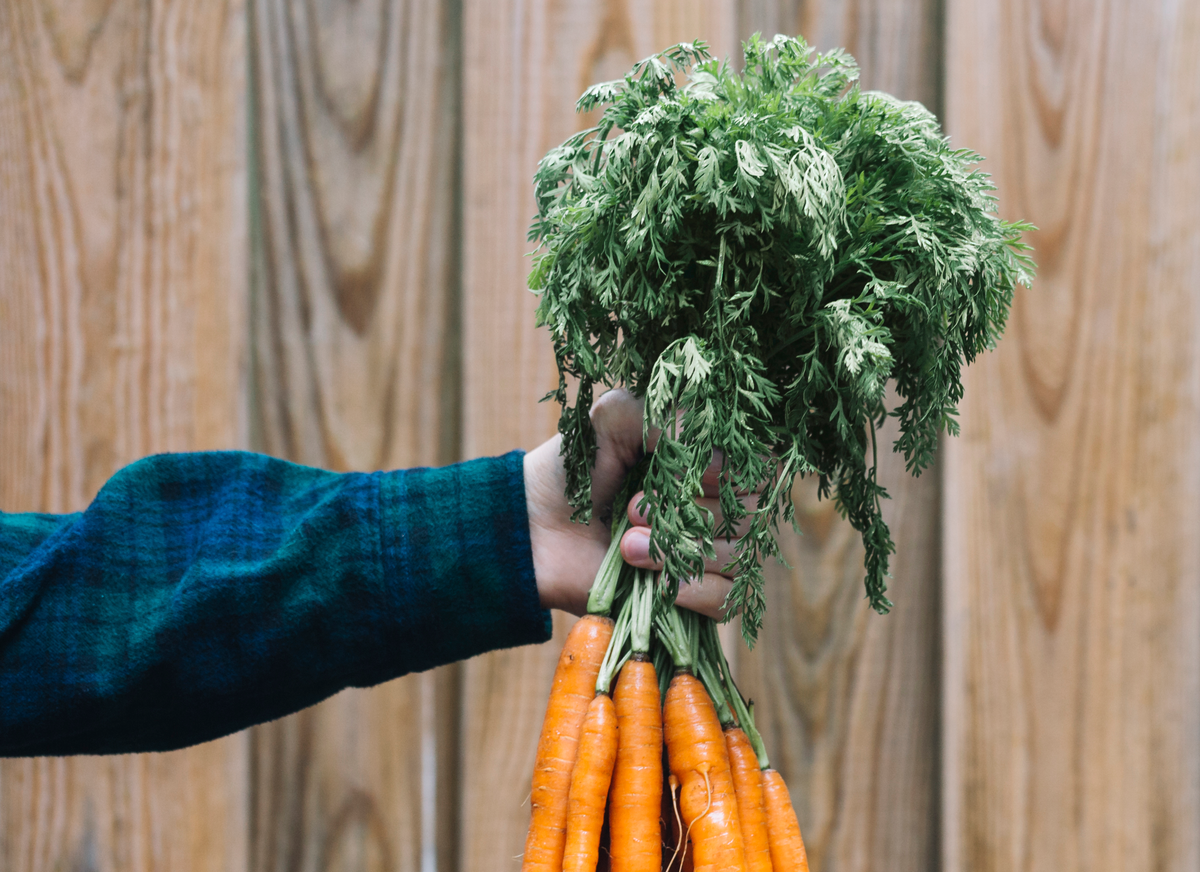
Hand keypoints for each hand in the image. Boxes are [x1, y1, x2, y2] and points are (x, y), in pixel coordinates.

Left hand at [523, 388, 745, 617]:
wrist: (535, 531)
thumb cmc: (577, 468)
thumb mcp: (614, 417)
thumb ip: (665, 414)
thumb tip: (706, 446)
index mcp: (713, 460)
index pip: (757, 465)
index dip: (721, 470)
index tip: (676, 470)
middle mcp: (723, 506)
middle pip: (750, 513)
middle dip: (688, 512)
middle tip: (631, 509)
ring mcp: (713, 554)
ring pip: (738, 555)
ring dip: (678, 550)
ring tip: (626, 545)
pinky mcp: (699, 597)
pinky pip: (729, 598)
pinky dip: (694, 590)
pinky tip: (657, 582)